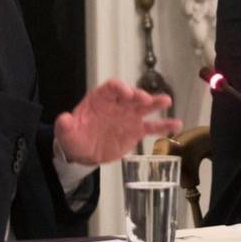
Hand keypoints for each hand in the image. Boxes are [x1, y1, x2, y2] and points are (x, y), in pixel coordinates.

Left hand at [54, 79, 180, 164]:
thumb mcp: (67, 132)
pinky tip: (176, 124)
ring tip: (167, 101)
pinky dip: (165, 126)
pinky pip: (152, 127)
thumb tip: (64, 119)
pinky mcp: (136, 131)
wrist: (83, 153)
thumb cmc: (75, 137)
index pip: (112, 88)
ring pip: (145, 107)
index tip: (125, 94)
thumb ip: (66, 125)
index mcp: (100, 99)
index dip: (119, 88)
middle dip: (139, 95)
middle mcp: (118, 104)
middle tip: (146, 99)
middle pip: (131, 95)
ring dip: (156, 103)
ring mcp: (129, 117)